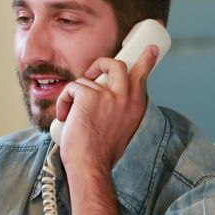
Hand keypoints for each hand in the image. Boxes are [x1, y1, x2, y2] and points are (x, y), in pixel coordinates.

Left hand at [54, 44, 158, 171]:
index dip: (146, 60)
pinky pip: (72, 88)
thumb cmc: (101, 153)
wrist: (90, 165)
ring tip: (71, 115)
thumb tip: (107, 98)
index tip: (151, 48)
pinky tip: (64, 117)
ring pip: (87, 80)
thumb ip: (121, 110)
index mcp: (137, 106)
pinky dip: (64, 101)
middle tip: (92, 73)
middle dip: (101, 64)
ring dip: (75, 95)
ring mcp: (108, 95)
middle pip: (117, 65)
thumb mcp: (122, 129)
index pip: (143, 76)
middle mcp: (126, 97)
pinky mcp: (89, 95)